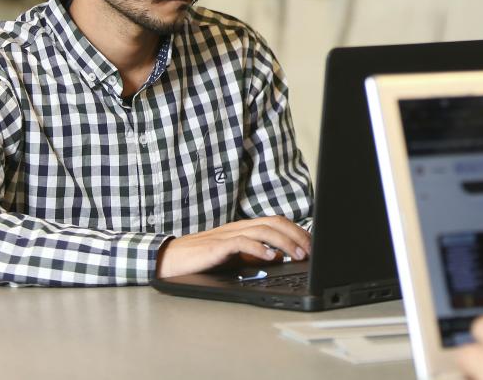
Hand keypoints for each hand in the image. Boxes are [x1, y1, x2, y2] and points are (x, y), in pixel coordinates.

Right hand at [155, 216, 311, 277]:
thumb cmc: (201, 259)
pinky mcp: (217, 246)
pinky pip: (242, 243)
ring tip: (297, 254)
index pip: (276, 222)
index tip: (312, 244)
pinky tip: (271, 257)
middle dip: (296, 235)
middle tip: (311, 250)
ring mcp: (227, 235)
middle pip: (274, 223)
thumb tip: (278, 258)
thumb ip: (255, 256)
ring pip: (262, 230)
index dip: (296, 230)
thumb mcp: (234, 258)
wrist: (170, 260)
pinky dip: (259, 248)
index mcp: (243, 228)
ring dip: (284, 242)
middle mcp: (238, 227)